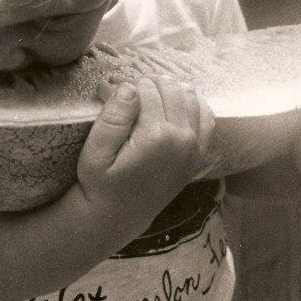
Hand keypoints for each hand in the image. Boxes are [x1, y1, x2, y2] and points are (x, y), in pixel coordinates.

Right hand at [76, 77, 214, 234]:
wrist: (118, 216)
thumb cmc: (101, 184)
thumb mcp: (94, 153)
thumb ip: (113, 118)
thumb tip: (128, 86)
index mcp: (156, 137)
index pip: (146, 89)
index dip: (125, 85)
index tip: (108, 90)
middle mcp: (182, 139)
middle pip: (171, 88)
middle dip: (148, 84)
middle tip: (127, 93)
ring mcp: (194, 147)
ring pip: (190, 96)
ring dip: (169, 90)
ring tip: (146, 97)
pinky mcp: (198, 153)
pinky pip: (205, 116)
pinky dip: (192, 104)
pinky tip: (173, 105)